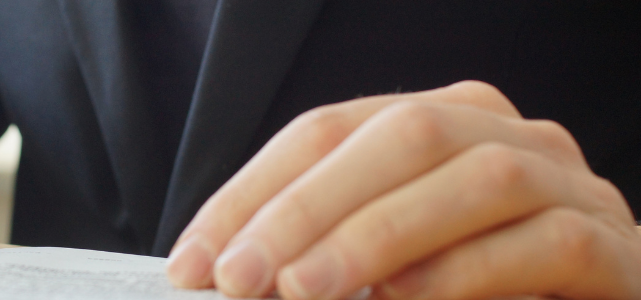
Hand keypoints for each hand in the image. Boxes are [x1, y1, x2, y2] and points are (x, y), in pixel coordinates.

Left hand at [166, 81, 640, 298]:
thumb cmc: (474, 289)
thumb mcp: (382, 262)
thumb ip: (324, 255)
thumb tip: (233, 271)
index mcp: (438, 125)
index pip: (328, 132)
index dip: (254, 194)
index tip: (196, 259)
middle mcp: (504, 135)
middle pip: (398, 137)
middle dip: (305, 209)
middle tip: (239, 278)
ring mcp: (567, 183)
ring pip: (475, 176)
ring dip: (378, 235)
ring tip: (306, 290)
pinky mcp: (614, 246)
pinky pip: (545, 242)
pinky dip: (464, 273)